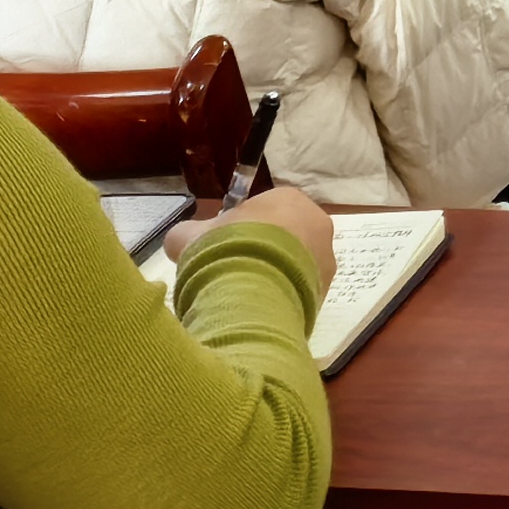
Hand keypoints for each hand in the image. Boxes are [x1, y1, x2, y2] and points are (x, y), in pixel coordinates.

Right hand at [174, 185, 335, 306]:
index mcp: (289, 198)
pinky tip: (258, 310)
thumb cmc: (223, 250)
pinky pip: (298, 292)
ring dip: (273, 277)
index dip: (240, 230)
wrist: (251, 295)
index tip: (222, 249)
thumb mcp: (190, 236)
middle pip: (285, 238)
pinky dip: (280, 299)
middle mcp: (317, 223)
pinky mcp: (325, 292)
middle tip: (233, 272)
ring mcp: (326, 259)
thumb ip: (188, 234)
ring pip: (295, 267)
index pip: (265, 211)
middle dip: (260, 254)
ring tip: (244, 296)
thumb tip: (181, 242)